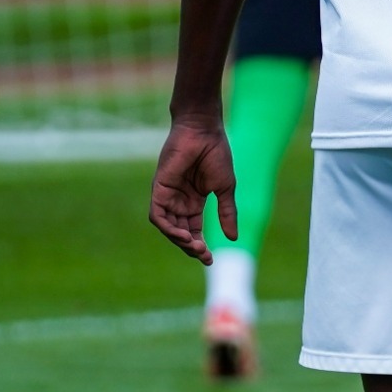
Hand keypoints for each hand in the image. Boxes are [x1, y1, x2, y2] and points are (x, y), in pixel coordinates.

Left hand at [148, 116, 237, 264]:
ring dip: (181, 241)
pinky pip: (158, 216)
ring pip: (168, 228)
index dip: (200, 246)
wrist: (203, 132)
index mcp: (194, 201)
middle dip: (191, 247)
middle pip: (181, 232)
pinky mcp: (159, 189)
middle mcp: (179, 200)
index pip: (194, 230)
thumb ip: (226, 213)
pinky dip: (168, 228)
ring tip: (196, 246)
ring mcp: (168, 195)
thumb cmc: (216, 154)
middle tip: (204, 255)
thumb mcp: (224, 189)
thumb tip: (233, 238)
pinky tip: (183, 235)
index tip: (210, 259)